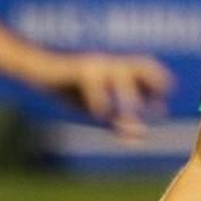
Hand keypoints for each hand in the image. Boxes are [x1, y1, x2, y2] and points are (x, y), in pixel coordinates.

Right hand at [45, 53, 171, 141]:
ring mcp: (94, 63)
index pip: (148, 70)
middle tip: (157, 107)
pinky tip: (100, 115)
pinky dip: (99, 99)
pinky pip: (92, 81)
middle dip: (153, 82)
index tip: (161, 108)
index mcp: (117, 70)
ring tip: (134, 114)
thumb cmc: (69, 87)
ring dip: (129, 94)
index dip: (160, 86)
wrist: (38, 70)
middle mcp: (110, 63)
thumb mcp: (96, 107)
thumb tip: (141, 136)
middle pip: (140, 65)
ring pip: (119, 72)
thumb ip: (117, 120)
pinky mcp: (77, 68)